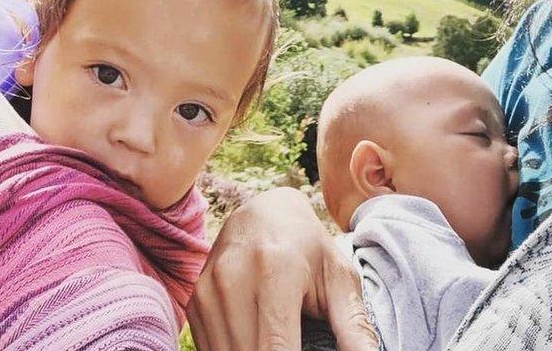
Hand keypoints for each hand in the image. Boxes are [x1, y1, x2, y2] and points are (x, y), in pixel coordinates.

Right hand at [187, 188, 377, 350]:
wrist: (263, 213)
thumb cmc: (308, 249)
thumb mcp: (339, 278)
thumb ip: (354, 326)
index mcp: (275, 269)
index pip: (275, 349)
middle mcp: (234, 276)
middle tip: (300, 347)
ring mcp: (209, 289)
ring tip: (280, 344)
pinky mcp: (196, 302)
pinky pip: (211, 350)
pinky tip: (257, 342)